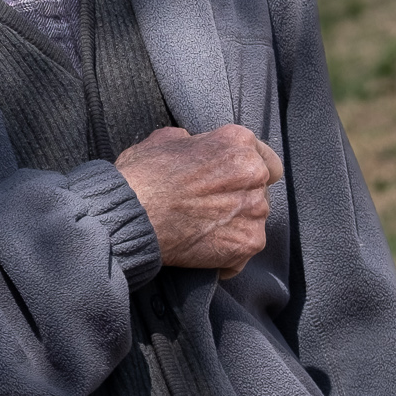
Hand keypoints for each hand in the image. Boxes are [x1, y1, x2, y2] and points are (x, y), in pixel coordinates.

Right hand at [114, 124, 284, 277]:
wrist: (130, 217)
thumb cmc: (141, 178)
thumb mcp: (162, 141)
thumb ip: (190, 141)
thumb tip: (190, 144)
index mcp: (237, 144)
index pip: (265, 158)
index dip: (244, 172)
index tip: (229, 182)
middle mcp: (254, 174)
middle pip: (261, 190)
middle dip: (241, 198)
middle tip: (210, 206)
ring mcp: (254, 210)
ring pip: (254, 220)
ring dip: (234, 225)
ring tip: (203, 230)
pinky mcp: (248, 242)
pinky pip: (245, 250)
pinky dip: (227, 254)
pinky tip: (203, 250)